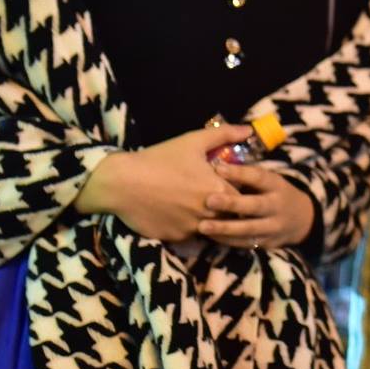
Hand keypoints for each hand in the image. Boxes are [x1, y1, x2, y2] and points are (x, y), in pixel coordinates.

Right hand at [74, 123, 252, 242]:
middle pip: (229, 215)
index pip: (243, 198)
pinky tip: (176, 212)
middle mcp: (210, 214)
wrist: (120, 183)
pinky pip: (188, 234)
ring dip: (207, 218)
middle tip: (210, 195)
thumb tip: (249, 130)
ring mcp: (192, 229)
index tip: (230, 185)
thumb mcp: (192, 141)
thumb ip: (224, 135)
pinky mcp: (175, 238)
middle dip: (225, 207)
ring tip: (192, 204)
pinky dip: (187, 225)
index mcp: (219, 190)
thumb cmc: (159, 159)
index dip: (238, 192)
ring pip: (209, 227)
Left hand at [196, 161, 315, 250]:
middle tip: (209, 200)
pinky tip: (210, 236)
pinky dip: (226, 240)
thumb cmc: (274, 194)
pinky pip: (245, 243)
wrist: (301, 220)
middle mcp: (277, 206)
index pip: (259, 177)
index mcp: (276, 186)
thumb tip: (216, 166)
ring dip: (225, 228)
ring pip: (248, 229)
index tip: (218, 168)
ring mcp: (273, 227)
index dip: (239, 173)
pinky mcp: (266, 243)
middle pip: (255, 205)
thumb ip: (247, 176)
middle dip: (232, 204)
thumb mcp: (269, 180)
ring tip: (203, 226)